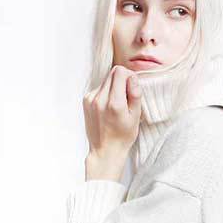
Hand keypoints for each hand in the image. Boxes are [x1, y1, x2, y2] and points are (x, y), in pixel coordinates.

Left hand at [82, 65, 141, 180]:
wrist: (105, 150)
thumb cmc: (123, 137)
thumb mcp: (136, 117)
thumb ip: (135, 95)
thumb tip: (133, 78)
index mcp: (114, 103)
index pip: (120, 72)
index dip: (129, 76)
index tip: (132, 88)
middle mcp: (99, 99)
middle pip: (112, 73)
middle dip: (122, 80)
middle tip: (126, 97)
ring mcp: (90, 99)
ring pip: (105, 80)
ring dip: (114, 87)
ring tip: (117, 105)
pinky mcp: (86, 101)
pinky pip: (99, 88)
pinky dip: (106, 93)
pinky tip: (109, 108)